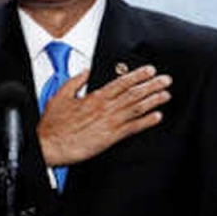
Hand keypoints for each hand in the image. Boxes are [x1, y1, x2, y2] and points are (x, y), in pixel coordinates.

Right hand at [37, 65, 171, 166]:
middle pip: (134, 93)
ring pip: (137, 108)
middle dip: (152, 85)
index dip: (138, 75)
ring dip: (153, 100)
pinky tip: (156, 117)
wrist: (51, 145)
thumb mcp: (60, 95)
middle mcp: (105, 108)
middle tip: (165, 80)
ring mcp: (109, 123)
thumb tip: (85, 71)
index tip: (149, 70)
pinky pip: (132, 128)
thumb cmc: (54, 125)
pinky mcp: (110, 137)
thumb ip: (75, 81)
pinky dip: (146, 122)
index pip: (121, 82)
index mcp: (95, 97)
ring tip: (165, 95)